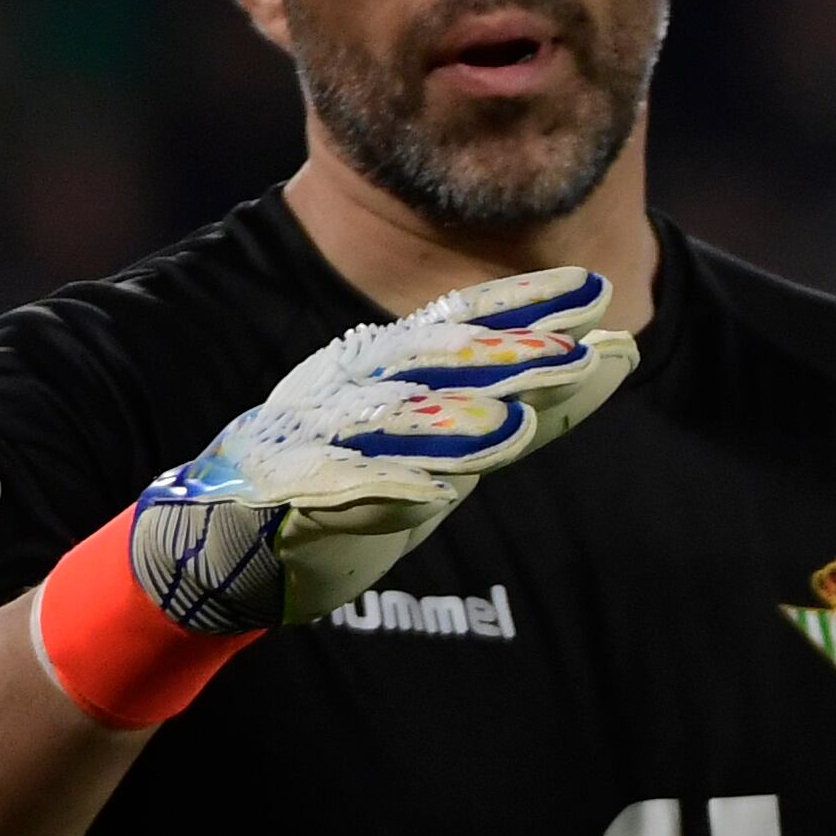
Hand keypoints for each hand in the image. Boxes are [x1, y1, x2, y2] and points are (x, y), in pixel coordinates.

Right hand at [130, 267, 638, 632]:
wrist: (214, 548)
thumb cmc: (348, 482)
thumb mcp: (448, 443)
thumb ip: (525, 403)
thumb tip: (622, 352)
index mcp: (384, 369)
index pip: (462, 324)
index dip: (525, 305)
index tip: (598, 288)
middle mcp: (346, 391)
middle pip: (432, 365)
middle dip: (503, 357)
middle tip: (577, 351)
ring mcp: (311, 443)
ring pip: (385, 426)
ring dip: (449, 428)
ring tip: (511, 428)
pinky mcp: (280, 502)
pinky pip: (331, 495)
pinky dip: (379, 492)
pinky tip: (429, 497)